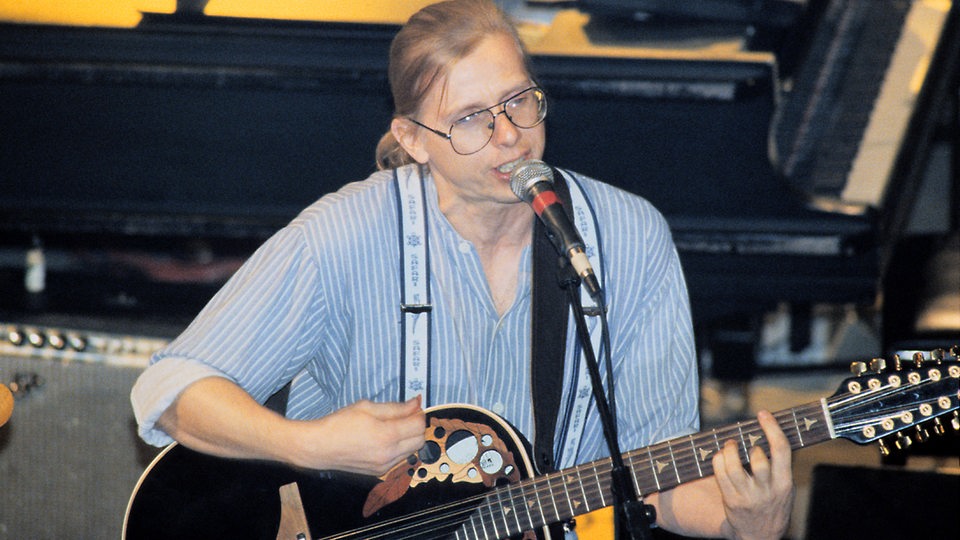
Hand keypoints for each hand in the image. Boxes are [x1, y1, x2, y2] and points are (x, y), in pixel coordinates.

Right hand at [294, 397, 425, 475]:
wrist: (319, 447)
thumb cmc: (340, 424)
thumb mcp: (367, 407)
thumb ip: (396, 407)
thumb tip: (416, 404)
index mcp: (387, 435)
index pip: (418, 425)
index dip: (419, 413)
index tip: (414, 407)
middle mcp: (388, 453)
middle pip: (420, 440)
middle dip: (417, 426)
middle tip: (406, 416)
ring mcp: (384, 465)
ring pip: (412, 451)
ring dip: (410, 438)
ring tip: (394, 427)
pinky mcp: (379, 472)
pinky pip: (400, 459)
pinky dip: (400, 449)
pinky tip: (386, 440)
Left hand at [713, 410, 793, 539]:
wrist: (760, 536)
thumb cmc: (773, 505)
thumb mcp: (785, 488)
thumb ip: (778, 466)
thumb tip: (767, 433)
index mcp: (785, 484)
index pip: (781, 450)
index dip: (772, 428)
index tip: (763, 413)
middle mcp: (767, 490)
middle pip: (758, 458)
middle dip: (750, 444)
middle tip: (745, 442)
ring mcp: (748, 496)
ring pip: (734, 465)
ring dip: (729, 450)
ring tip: (730, 445)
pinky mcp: (731, 501)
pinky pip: (720, 474)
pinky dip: (718, 460)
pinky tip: (720, 457)